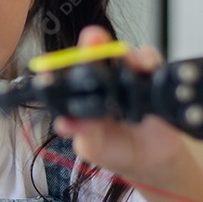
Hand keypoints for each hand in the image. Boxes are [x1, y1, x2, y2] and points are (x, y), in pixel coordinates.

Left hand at [53, 26, 189, 187]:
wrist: (153, 161)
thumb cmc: (117, 150)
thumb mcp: (94, 147)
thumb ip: (81, 132)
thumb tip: (63, 123)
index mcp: (81, 95)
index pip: (66, 76)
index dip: (57, 68)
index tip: (49, 69)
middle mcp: (102, 81)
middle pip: (95, 54)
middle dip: (93, 44)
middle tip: (92, 39)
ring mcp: (126, 76)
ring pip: (124, 54)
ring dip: (124, 53)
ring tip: (124, 58)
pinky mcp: (150, 76)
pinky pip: (150, 61)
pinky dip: (148, 61)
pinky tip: (145, 67)